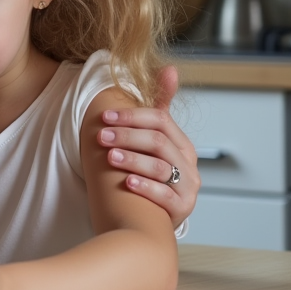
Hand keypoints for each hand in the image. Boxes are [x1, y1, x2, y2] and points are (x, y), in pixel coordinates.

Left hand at [99, 65, 198, 228]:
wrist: (149, 219)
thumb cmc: (149, 174)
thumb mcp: (155, 140)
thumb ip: (161, 107)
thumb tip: (170, 69)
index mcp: (182, 145)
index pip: (161, 121)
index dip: (132, 117)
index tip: (104, 117)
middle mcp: (189, 165)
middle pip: (159, 142)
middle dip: (128, 136)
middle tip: (101, 136)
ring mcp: (188, 188)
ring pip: (162, 167)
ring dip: (134, 159)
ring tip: (110, 157)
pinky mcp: (182, 209)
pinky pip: (165, 196)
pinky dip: (146, 187)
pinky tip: (127, 182)